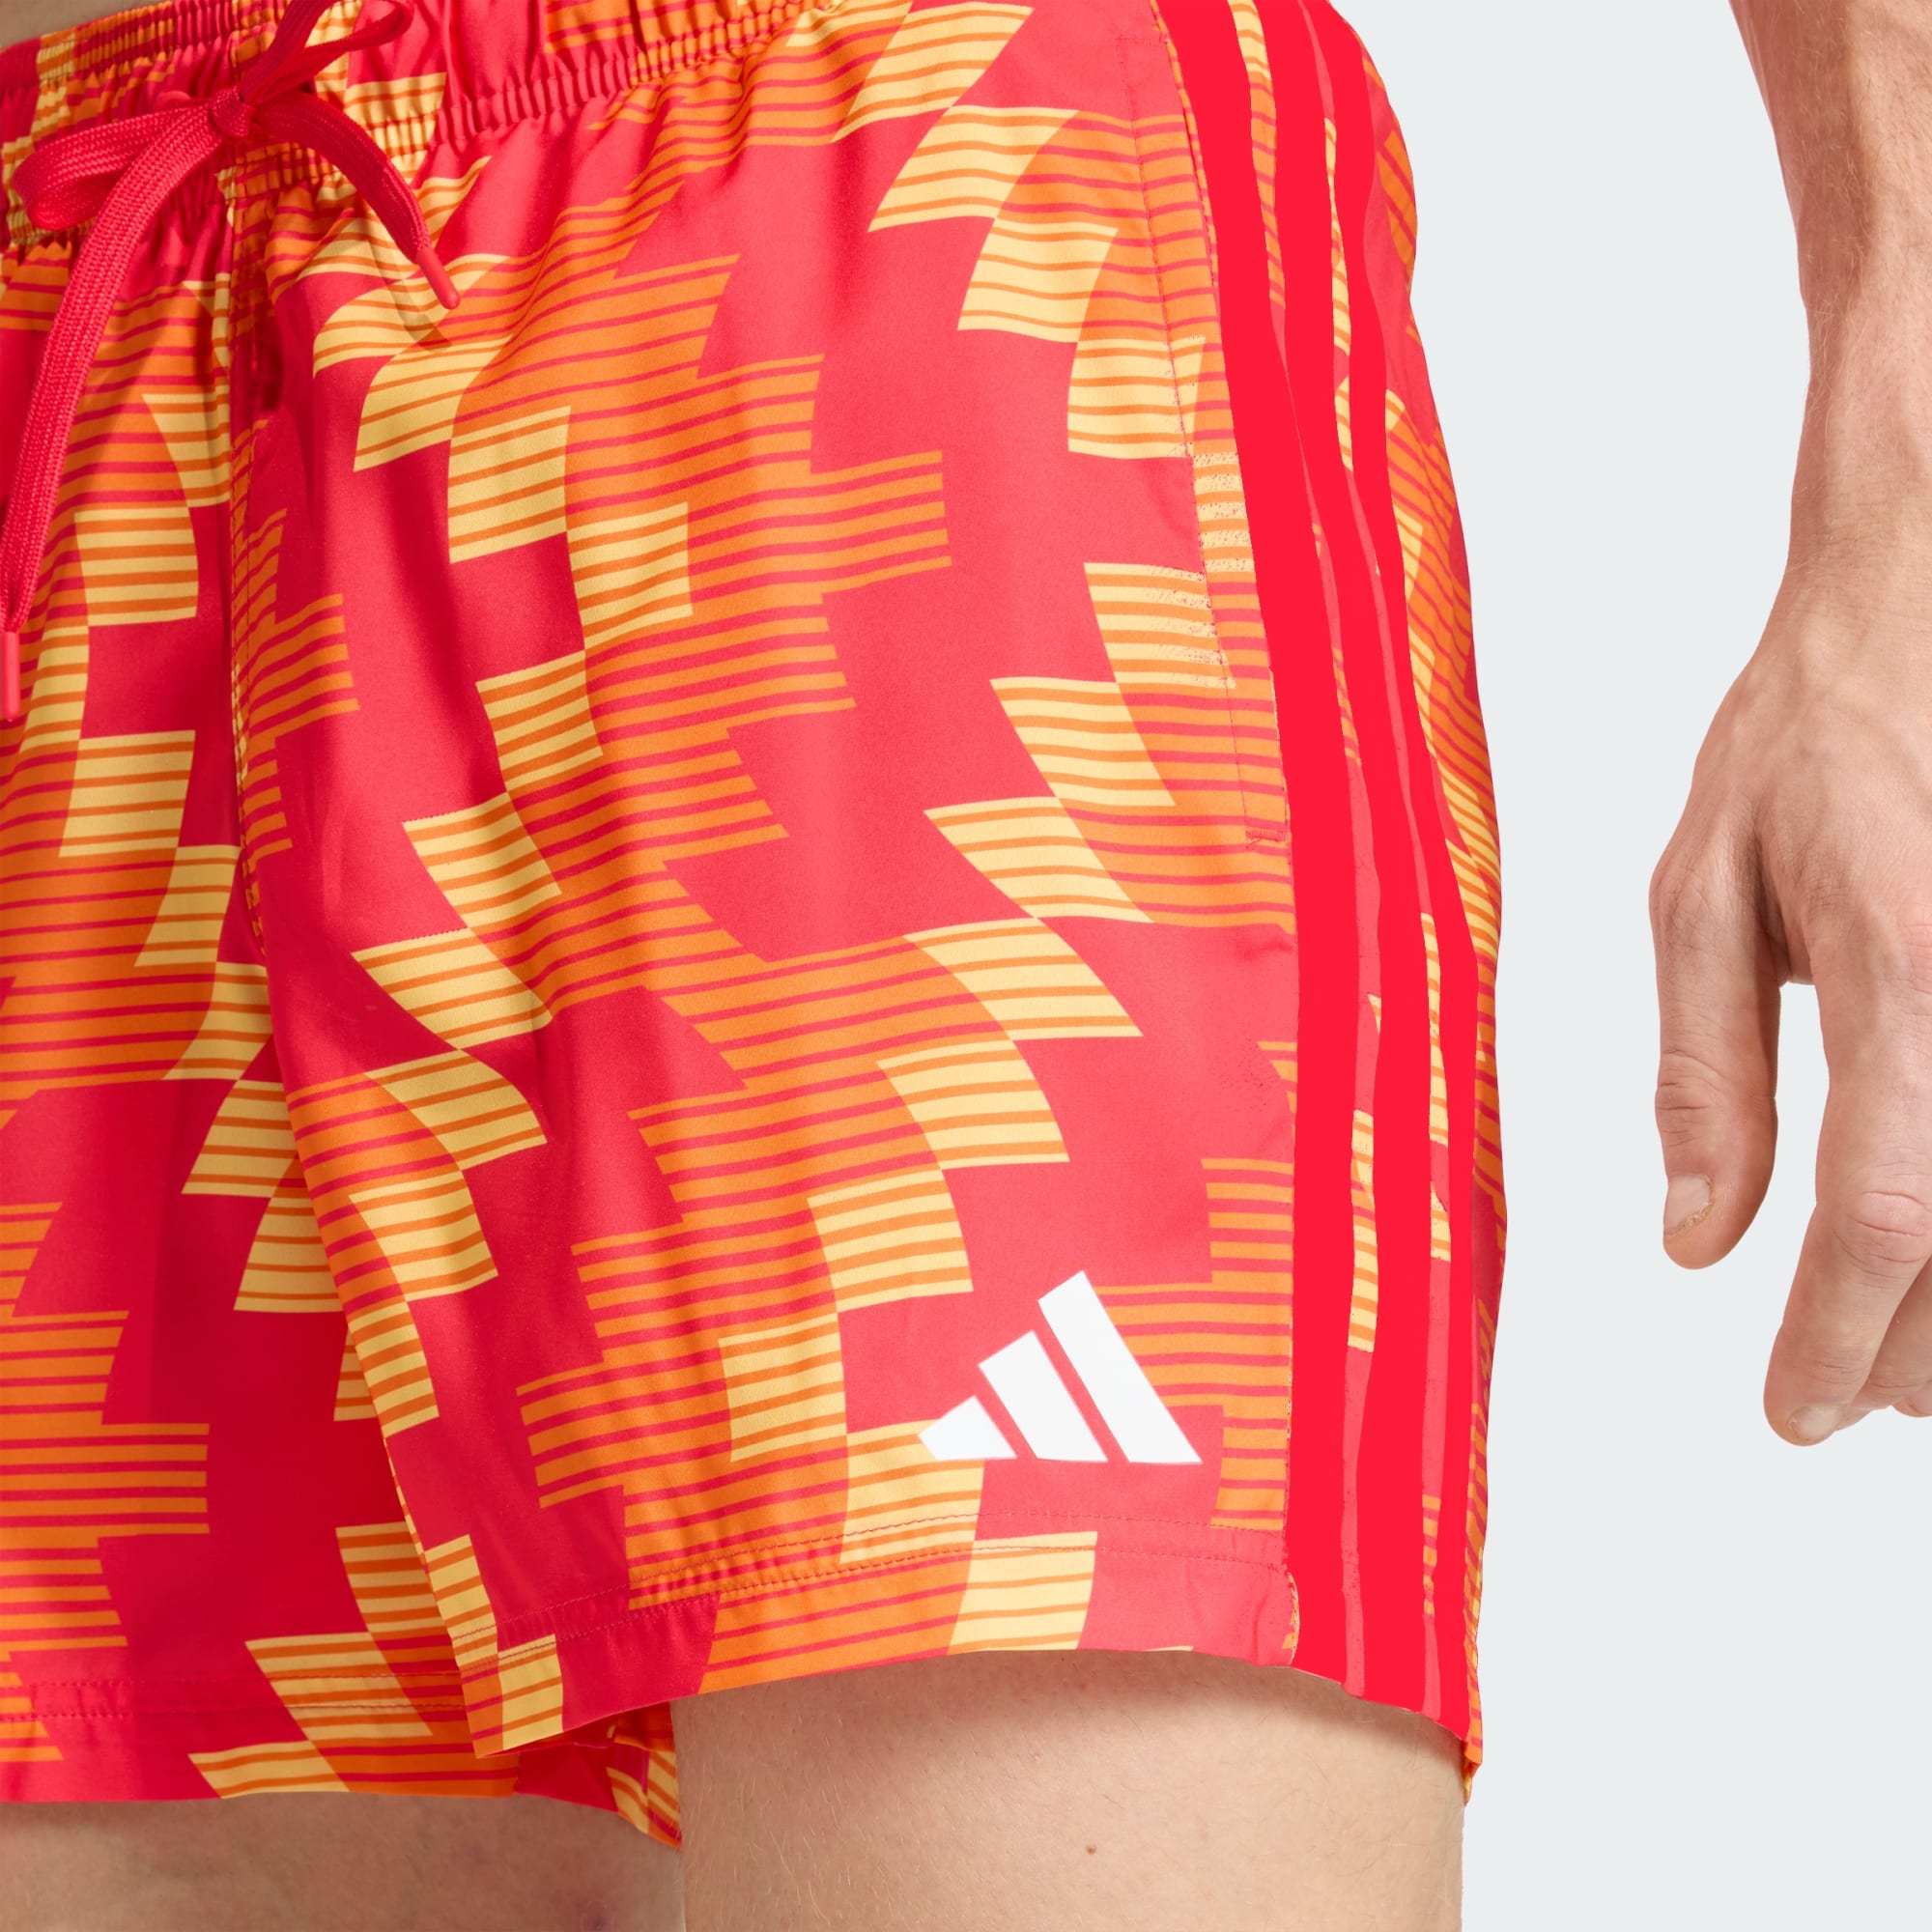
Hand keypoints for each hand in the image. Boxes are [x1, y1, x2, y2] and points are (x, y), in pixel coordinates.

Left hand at [1650, 504, 1931, 1443]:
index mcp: (1901, 970)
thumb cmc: (1814, 738)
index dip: (1836, 1339)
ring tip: (1907, 1364)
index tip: (1793, 1412)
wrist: (1928, 608)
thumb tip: (1697, 1237)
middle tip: (1844, 1394)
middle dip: (1915, 1355)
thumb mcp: (1701, 893)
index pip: (1885, 1213)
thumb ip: (1702, 1076)